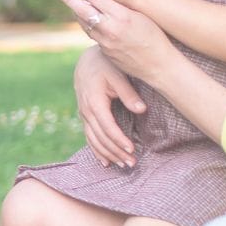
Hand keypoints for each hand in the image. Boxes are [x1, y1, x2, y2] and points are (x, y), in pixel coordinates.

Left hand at [55, 0, 177, 87]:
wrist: (157, 64)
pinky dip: (87, 24)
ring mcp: (105, 42)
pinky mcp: (104, 51)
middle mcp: (110, 29)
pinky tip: (85, 19)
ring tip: (72, 2)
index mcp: (122, 16)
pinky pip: (91, 34)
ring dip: (77, 12)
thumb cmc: (154, 36)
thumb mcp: (141, 17)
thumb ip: (121, 8)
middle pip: (83, 10)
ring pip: (84, 23)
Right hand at [73, 48, 143, 167]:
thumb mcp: (118, 75)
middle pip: (101, 138)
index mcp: (94, 102)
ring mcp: (83, 115)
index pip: (108, 127)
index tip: (132, 150)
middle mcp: (86, 111)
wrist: (87, 61)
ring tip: (123, 165)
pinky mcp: (85, 117)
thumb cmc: (105, 65)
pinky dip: (97, 151)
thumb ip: (129, 93)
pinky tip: (106, 162)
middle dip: (116, 152)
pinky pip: (89, 138)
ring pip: (94, 141)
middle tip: (132, 163)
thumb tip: (142, 110)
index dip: (119, 140)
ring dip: (108, 155)